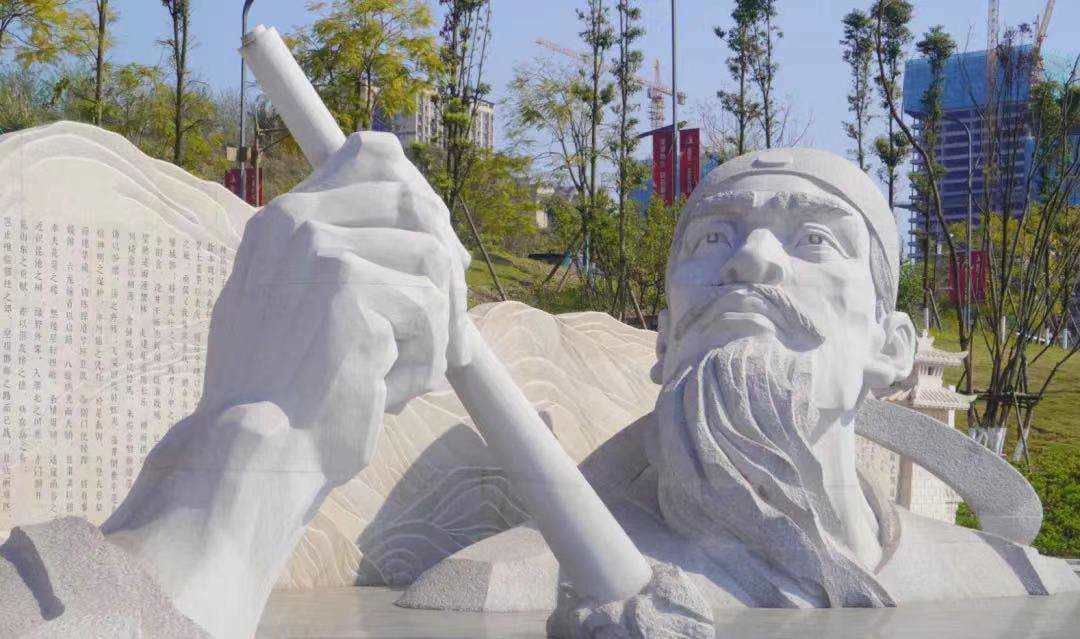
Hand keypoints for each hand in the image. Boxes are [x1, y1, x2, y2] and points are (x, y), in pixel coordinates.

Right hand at [199, 131, 470, 480]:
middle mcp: (298, 221)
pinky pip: (430, 309)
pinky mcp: (349, 287)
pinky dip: (428, 358)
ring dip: (440, 324)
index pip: (374, 155)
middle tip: (448, 327)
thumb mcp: (301, 312)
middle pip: (416, 200)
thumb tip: (443, 248)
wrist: (253, 455)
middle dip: (448, 266)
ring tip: (409, 372)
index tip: (441, 251)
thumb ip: (349, 264)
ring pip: (434, 259)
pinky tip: (390, 391)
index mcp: (284, 221)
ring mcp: (321, 249)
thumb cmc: (286, 396)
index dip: (422, 196)